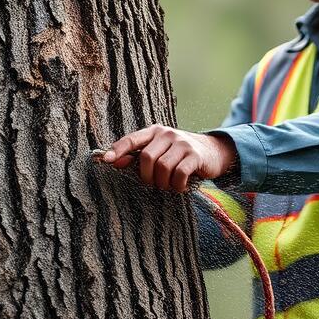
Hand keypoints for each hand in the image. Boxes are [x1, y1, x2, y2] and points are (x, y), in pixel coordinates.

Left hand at [98, 124, 236, 191]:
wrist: (213, 151)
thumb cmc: (180, 154)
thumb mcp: (159, 151)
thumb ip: (138, 156)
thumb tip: (114, 161)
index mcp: (155, 131)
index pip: (132, 139)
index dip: (118, 149)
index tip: (106, 160)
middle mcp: (167, 134)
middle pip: (147, 157)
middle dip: (146, 176)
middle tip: (153, 183)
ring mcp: (182, 144)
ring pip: (162, 167)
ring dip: (162, 183)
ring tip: (167, 185)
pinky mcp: (195, 155)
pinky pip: (179, 174)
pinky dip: (176, 185)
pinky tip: (179, 187)